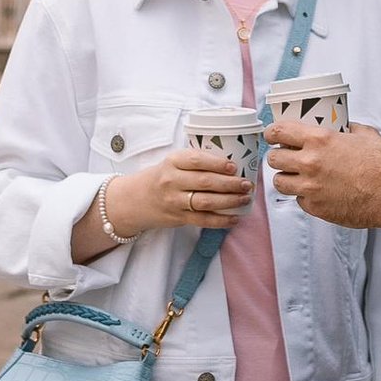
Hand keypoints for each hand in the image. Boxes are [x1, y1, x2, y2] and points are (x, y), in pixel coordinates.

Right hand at [81, 143, 253, 255]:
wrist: (133, 200)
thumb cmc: (160, 177)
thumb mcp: (172, 163)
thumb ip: (194, 161)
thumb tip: (231, 163)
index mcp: (172, 161)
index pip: (196, 160)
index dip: (217, 163)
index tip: (234, 166)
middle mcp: (171, 180)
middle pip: (205, 182)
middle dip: (230, 184)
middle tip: (247, 184)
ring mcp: (174, 201)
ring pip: (206, 202)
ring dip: (229, 201)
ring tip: (244, 198)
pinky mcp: (178, 217)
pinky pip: (203, 220)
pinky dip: (221, 220)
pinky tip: (234, 218)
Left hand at [267, 118, 380, 230]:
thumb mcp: (364, 134)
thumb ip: (347, 128)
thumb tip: (342, 126)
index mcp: (319, 140)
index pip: (279, 132)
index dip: (272, 132)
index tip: (272, 134)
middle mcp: (310, 163)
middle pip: (274, 158)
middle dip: (278, 156)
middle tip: (285, 156)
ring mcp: (310, 187)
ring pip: (279, 182)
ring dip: (286, 177)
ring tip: (296, 176)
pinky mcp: (315, 207)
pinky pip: (298, 200)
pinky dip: (304, 196)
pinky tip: (316, 192)